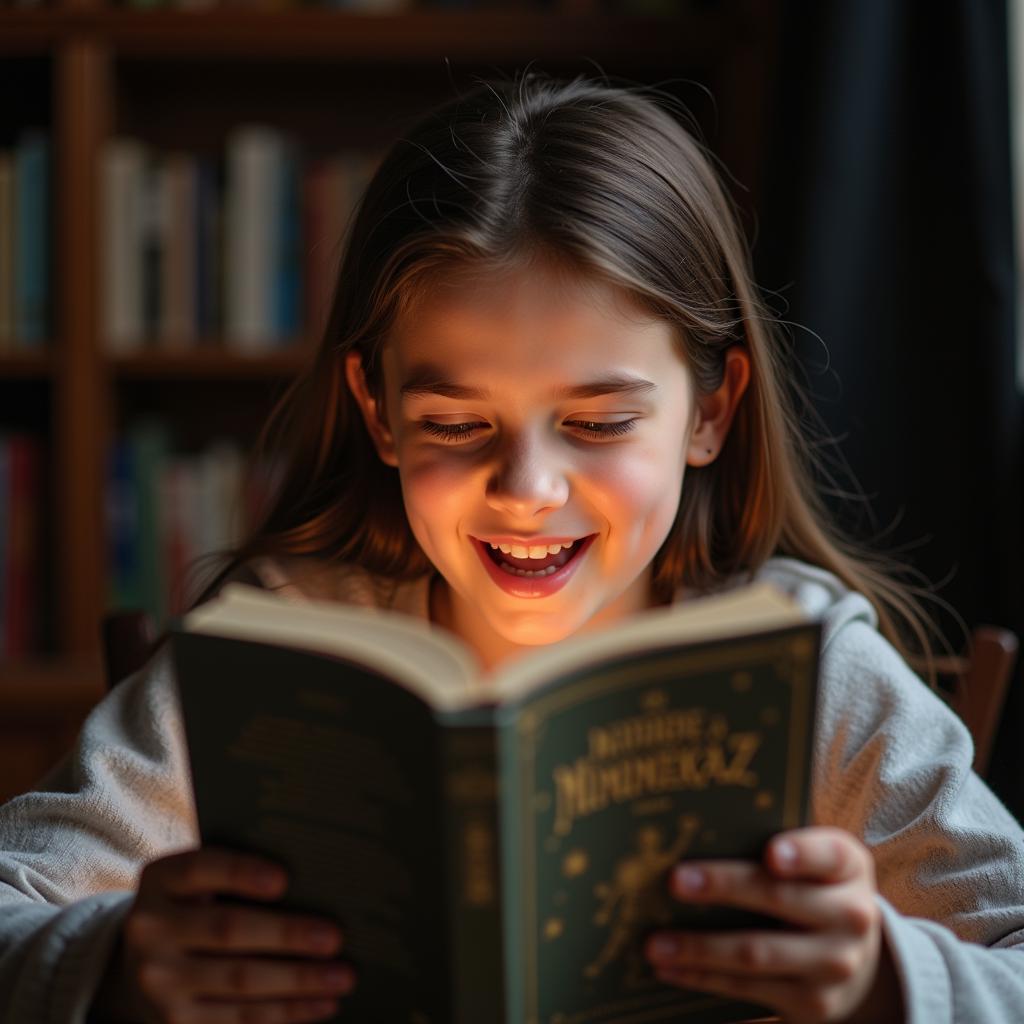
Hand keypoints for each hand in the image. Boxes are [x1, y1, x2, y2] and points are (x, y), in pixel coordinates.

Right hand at [95, 846, 355, 1023]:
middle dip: (286, 934)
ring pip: (239, 982)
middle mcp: (151, 930)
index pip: (200, 868)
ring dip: (298, 982)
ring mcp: (159, 981)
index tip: (284, 879)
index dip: (240, 873)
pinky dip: (286, 1013)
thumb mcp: (199, 880)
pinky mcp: (174, 1022)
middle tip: (334, 938)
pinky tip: (322, 1004)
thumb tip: (313, 883)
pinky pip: (238, 1019)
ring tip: (342, 977)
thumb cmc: (196, 905)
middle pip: (227, 929)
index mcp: (161, 879)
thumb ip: (236, 873)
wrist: (141, 962)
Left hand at [644, 827, 901, 1022]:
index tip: (770, 853)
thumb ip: (771, 840)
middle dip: (724, 888)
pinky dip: (703, 978)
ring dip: (700, 948)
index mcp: (848, 866)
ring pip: (757, 953)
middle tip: (675, 880)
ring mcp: (834, 964)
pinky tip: (668, 968)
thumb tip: (695, 831)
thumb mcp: (812, 860)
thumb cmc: (812, 886)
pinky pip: (749, 989)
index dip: (801, 854)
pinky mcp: (813, 1003)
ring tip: (654, 942)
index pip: (828, 855)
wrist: (857, 959)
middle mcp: (851, 915)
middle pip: (780, 898)